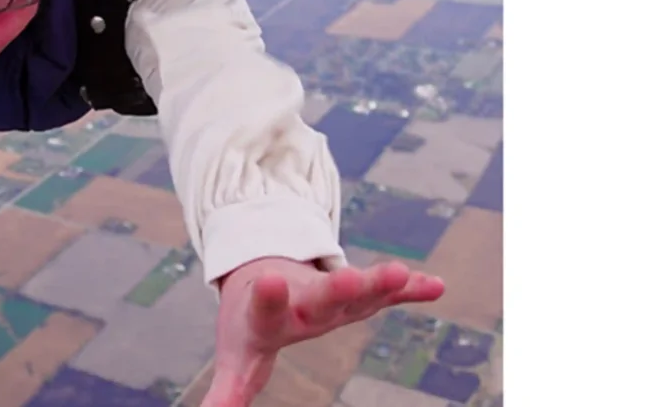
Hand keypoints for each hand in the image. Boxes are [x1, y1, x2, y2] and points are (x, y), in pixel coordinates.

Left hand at [200, 256, 444, 406]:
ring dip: (378, 283)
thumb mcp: (238, 359)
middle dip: (336, 289)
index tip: (269, 280)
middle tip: (350, 277)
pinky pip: (387, 293)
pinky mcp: (358, 292)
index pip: (265, 309)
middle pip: (319, 295)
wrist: (262, 270)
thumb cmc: (250, 325)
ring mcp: (332, 293)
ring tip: (400, 273)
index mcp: (269, 316)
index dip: (268, 297)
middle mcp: (303, 300)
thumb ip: (228, 391)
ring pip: (357, 289)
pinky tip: (434, 286)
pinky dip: (410, 289)